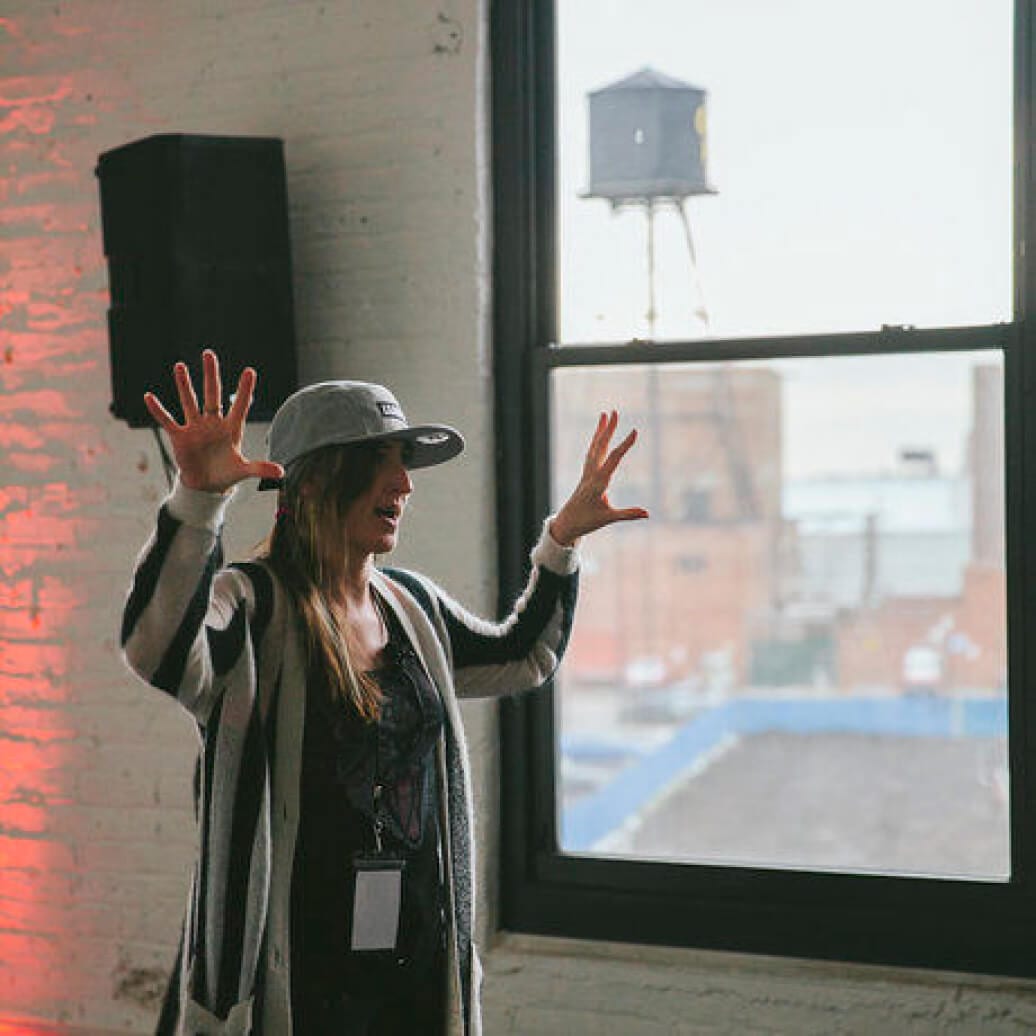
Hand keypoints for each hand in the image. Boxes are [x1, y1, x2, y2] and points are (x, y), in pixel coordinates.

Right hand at [143, 349, 284, 493]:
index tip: (250, 371)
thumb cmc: (228, 472)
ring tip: (180, 366)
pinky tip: (149, 397)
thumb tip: (282, 472)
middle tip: (208, 354)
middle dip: (211, 375)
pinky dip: (158, 410)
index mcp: (232, 428)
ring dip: (184, 385)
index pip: (240, 405)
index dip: (245, 390)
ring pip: (190, 402)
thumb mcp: (244, 471)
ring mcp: (196, 428)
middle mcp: (213, 423)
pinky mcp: (180, 437)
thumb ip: (260, 469)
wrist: (206, 484)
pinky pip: (168, 421)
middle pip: (213, 395)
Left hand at [550, 410, 648, 546]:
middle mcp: (591, 474)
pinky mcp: (586, 474)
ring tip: (605, 415)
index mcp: (598, 482)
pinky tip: (600, 434)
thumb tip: (648, 514)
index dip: (624, 445)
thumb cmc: (586, 521)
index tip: (635, 431)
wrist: (566, 523)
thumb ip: (628, 514)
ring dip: (600, 430)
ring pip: (594, 447)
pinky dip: (597, 441)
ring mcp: (587, 472)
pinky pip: (592, 453)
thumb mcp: (608, 518)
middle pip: (600, 447)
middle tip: (615, 411)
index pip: (613, 459)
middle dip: (609, 429)